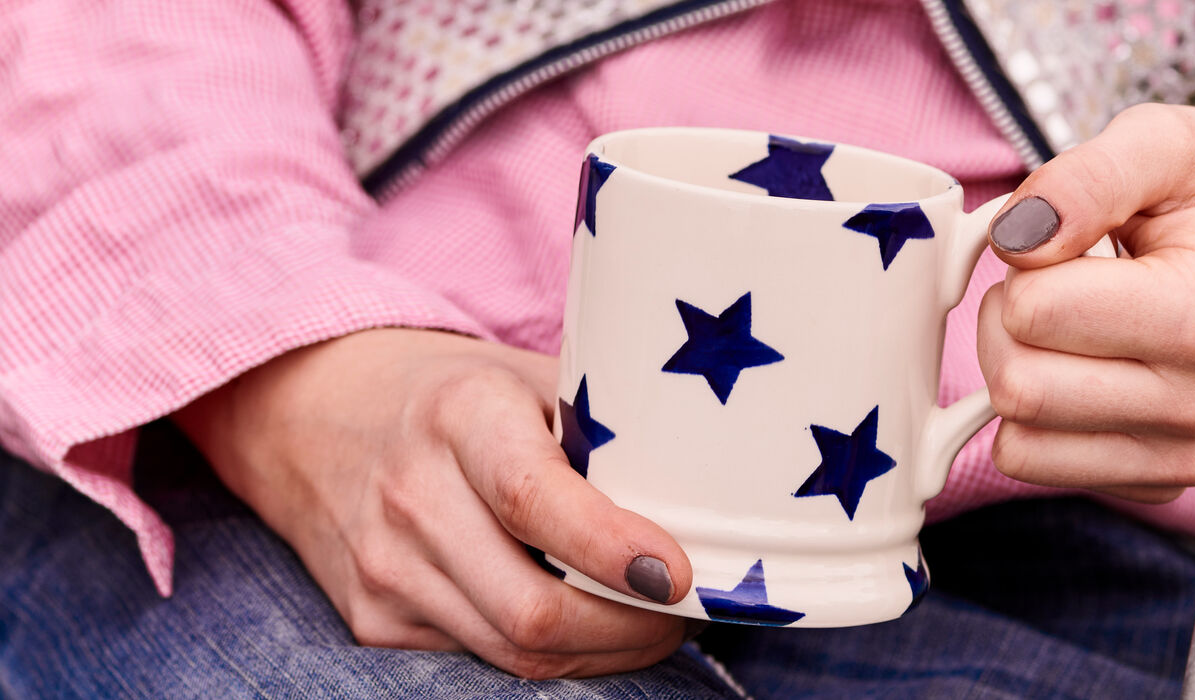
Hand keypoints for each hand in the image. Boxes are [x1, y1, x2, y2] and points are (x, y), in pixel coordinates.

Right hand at [174, 328, 692, 677]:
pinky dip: (546, 652)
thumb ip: (599, 426)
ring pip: (513, 652)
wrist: (308, 412)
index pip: (536, 501)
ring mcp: (383, 568)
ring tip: (649, 621)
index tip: (677, 574)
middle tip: (685, 612)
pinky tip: (582, 621)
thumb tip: (701, 489)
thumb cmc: (448, 391)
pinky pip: (480, 657)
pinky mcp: (370, 618)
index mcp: (461, 417)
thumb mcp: (523, 376)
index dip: (613, 549)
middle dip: (629, 629)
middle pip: (532, 609)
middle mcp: (412, 497)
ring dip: (600, 651)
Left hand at [976, 104, 1194, 501]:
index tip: (1066, 246)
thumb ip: (1085, 178)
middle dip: (1009, 325)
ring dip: (1018, 373)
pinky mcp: (1156, 484)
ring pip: (1017, 439)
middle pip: (1017, 388)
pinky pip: (1034, 465)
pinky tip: (1084, 370)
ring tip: (1073, 327)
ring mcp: (1183, 455)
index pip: (1032, 313)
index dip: (1023, 267)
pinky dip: (1036, 418)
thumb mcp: (1160, 143)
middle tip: (1058, 287)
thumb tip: (1014, 237)